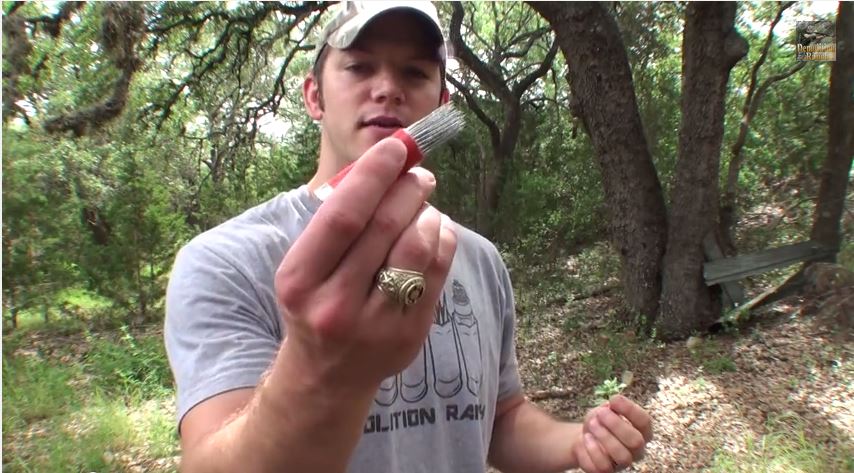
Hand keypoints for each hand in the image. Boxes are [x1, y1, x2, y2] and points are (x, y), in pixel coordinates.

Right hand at [274, 138, 457, 392]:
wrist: (327, 374)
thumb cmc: (315, 302)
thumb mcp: (304, 266)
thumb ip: (336, 223)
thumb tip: (386, 167)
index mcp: (299, 280)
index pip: (343, 216)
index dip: (373, 175)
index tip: (395, 148)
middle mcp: (335, 305)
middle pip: (385, 227)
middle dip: (409, 188)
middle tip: (419, 173)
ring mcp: (376, 324)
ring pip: (417, 248)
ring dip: (427, 213)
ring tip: (424, 203)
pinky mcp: (410, 335)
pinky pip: (438, 272)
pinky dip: (443, 239)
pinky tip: (436, 229)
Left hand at [574, 395, 652, 472]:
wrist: (584, 438)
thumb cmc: (600, 422)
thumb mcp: (604, 410)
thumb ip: (610, 407)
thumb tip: (611, 405)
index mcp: (641, 431)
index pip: (645, 421)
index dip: (630, 409)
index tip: (613, 400)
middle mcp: (637, 450)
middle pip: (636, 441)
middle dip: (616, 425)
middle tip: (600, 414)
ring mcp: (623, 463)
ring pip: (623, 456)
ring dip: (605, 437)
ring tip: (592, 424)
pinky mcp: (608, 472)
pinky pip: (603, 467)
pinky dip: (591, 450)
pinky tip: (585, 438)